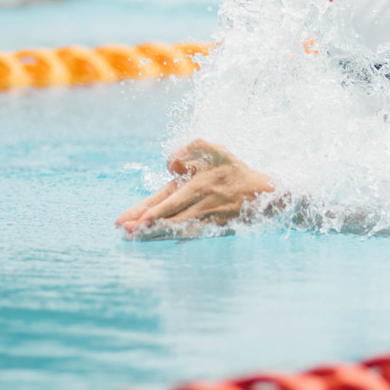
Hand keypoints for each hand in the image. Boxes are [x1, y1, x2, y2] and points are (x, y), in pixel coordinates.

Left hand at [116, 139, 273, 237]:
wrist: (263, 193)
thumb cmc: (237, 170)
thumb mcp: (218, 151)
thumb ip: (196, 147)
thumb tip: (172, 158)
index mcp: (199, 185)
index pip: (171, 200)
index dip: (154, 210)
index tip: (137, 219)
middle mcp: (201, 203)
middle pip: (170, 218)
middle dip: (147, 226)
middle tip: (126, 232)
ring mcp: (207, 218)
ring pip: (177, 229)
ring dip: (156, 234)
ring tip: (136, 238)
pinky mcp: (214, 228)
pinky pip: (191, 235)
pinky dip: (175, 240)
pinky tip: (162, 242)